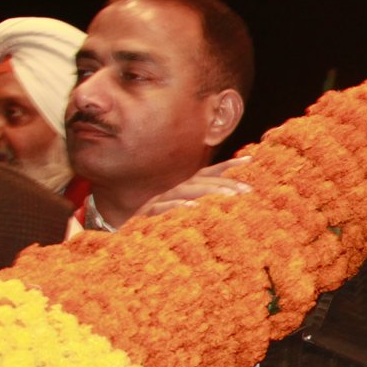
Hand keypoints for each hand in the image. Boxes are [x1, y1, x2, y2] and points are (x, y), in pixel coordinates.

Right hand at [132, 154, 251, 215]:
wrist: (116, 204)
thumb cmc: (146, 199)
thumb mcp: (170, 194)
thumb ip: (190, 192)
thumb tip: (206, 195)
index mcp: (183, 180)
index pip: (210, 171)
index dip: (229, 165)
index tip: (250, 159)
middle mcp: (177, 183)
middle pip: (207, 182)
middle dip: (229, 184)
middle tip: (250, 190)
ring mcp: (165, 192)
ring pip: (191, 191)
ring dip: (210, 192)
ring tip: (231, 196)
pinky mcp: (152, 205)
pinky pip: (167, 204)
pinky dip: (180, 205)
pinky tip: (193, 207)